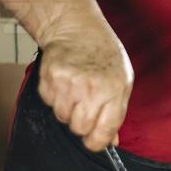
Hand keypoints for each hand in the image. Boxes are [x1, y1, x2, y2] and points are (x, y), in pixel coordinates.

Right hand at [37, 23, 133, 151]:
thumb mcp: (122, 80)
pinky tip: (64, 82)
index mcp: (113, 91)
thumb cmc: (103, 55)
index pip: (103, 133)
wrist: (77, 29)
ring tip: (74, 90)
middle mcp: (91, 89)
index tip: (94, 139)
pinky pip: (48, 103)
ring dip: (67, 109)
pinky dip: (54, 97)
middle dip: (81, 123)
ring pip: (61, 117)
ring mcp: (68, 83)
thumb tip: (111, 142)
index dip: (97, 141)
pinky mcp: (49, 78)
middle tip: (84, 106)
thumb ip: (116, 112)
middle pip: (79, 128)